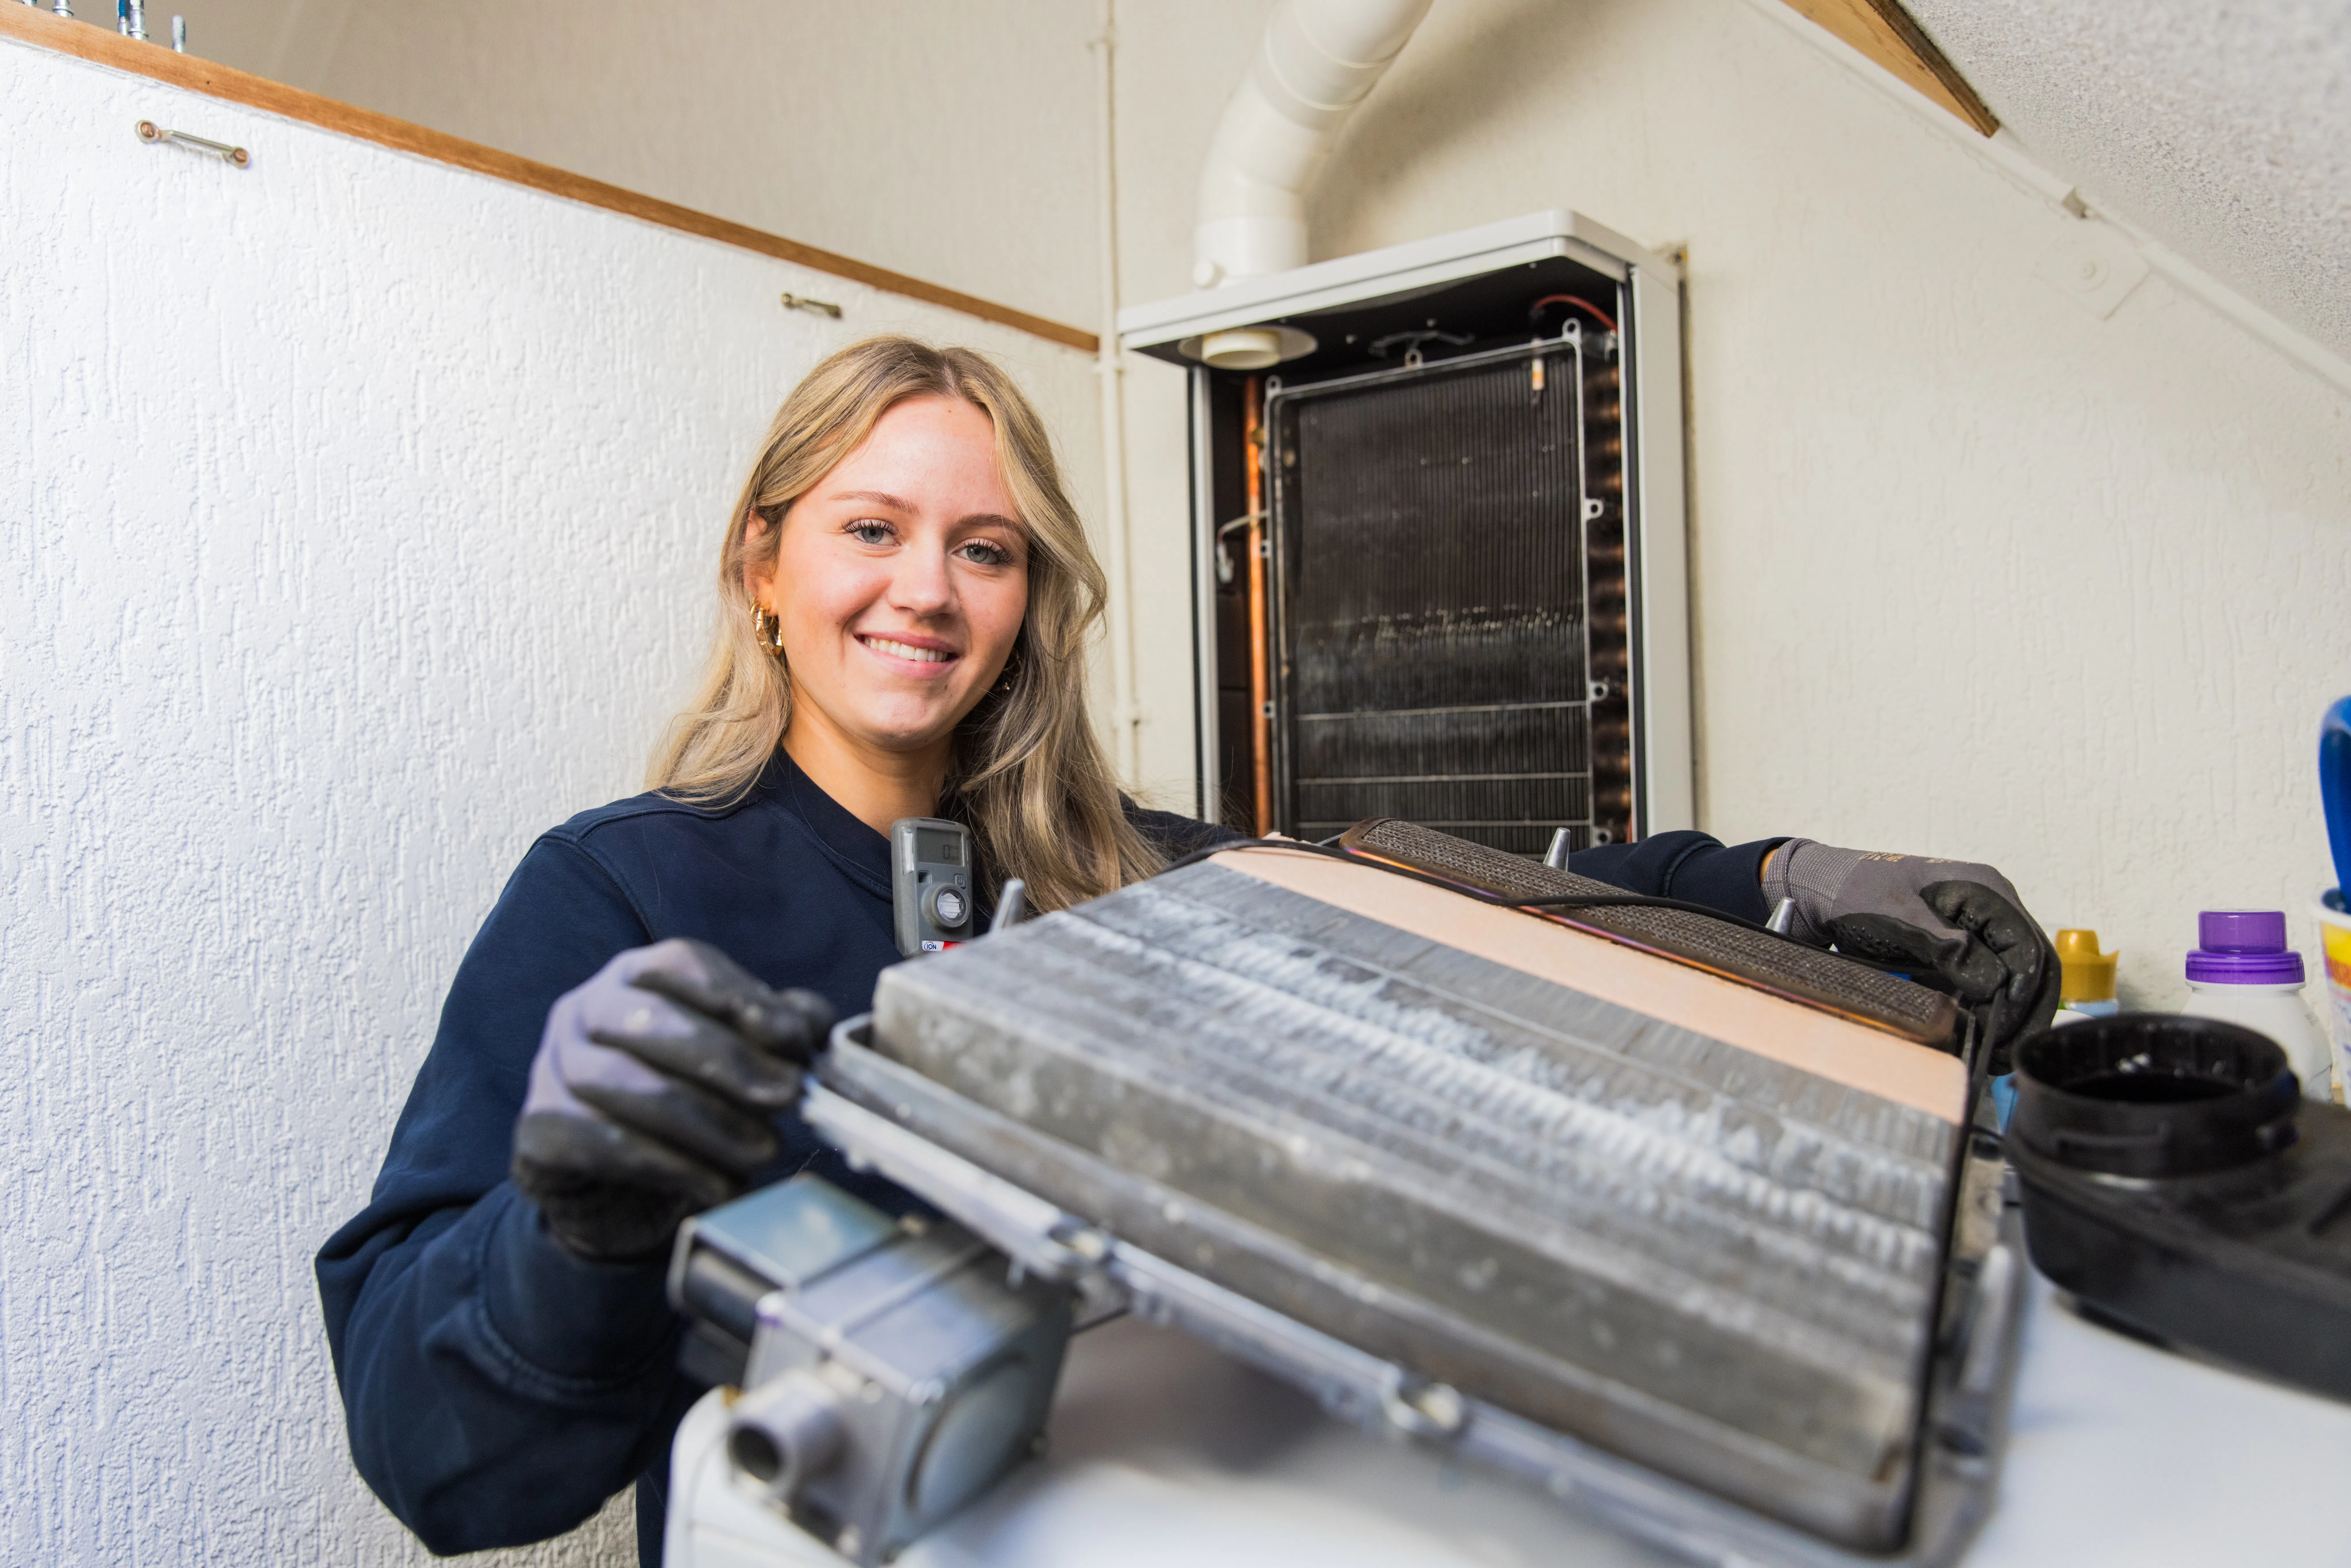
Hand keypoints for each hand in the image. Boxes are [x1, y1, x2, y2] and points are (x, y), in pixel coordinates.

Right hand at [510, 938, 833, 1262]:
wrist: (607, 1168)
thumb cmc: (680, 1089)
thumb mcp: (732, 1048)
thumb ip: (776, 1027)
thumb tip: (811, 1028)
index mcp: (632, 975)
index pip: (683, 965)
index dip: (740, 996)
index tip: (792, 1038)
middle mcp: (584, 1010)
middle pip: (657, 1024)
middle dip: (733, 1064)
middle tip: (789, 1098)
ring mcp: (554, 1068)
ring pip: (635, 1088)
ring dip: (712, 1124)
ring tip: (765, 1151)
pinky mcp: (541, 1129)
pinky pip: (611, 1146)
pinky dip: (676, 1168)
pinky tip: (720, 1185)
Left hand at [1765, 841, 2058, 1073]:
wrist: (1826, 890)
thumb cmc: (1858, 893)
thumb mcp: (1900, 916)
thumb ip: (1947, 945)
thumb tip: (1994, 982)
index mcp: (1986, 891)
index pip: (2027, 948)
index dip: (2023, 993)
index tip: (2004, 1029)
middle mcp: (1993, 910)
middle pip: (2033, 967)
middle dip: (2025, 1013)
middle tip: (2006, 1054)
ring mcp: (1981, 931)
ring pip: (2017, 979)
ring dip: (2013, 1018)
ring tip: (1997, 1055)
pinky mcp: (1964, 952)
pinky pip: (1991, 984)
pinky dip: (1992, 1012)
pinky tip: (1984, 1038)